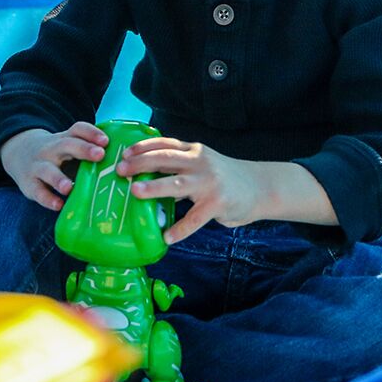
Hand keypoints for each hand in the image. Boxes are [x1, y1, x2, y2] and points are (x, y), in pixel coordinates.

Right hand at [0, 122, 108, 211]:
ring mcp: (38, 166)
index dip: (92, 133)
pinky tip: (58, 205)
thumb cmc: (57, 154)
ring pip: (47, 170)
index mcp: (64, 139)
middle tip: (100, 155)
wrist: (18, 153)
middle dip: (83, 149)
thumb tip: (125, 166)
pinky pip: (37, 191)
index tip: (106, 141)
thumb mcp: (68, 146)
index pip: (78, 129)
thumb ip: (89, 153)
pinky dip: (47, 199)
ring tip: (69, 187)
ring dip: (58, 179)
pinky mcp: (29, 184)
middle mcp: (51, 149)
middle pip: (66, 145)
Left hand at [116, 138, 262, 243]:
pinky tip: (167, 237)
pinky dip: (180, 229)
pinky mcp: (218, 203)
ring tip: (136, 192)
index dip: (142, 147)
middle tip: (121, 171)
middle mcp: (200, 162)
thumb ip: (179, 167)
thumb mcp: (202, 164)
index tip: (124, 153)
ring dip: (154, 187)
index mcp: (194, 151)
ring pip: (177, 184)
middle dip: (141, 163)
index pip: (164, 144)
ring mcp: (210, 183)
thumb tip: (145, 176)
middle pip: (166, 159)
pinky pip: (195, 219)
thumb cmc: (224, 177)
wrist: (260, 187)